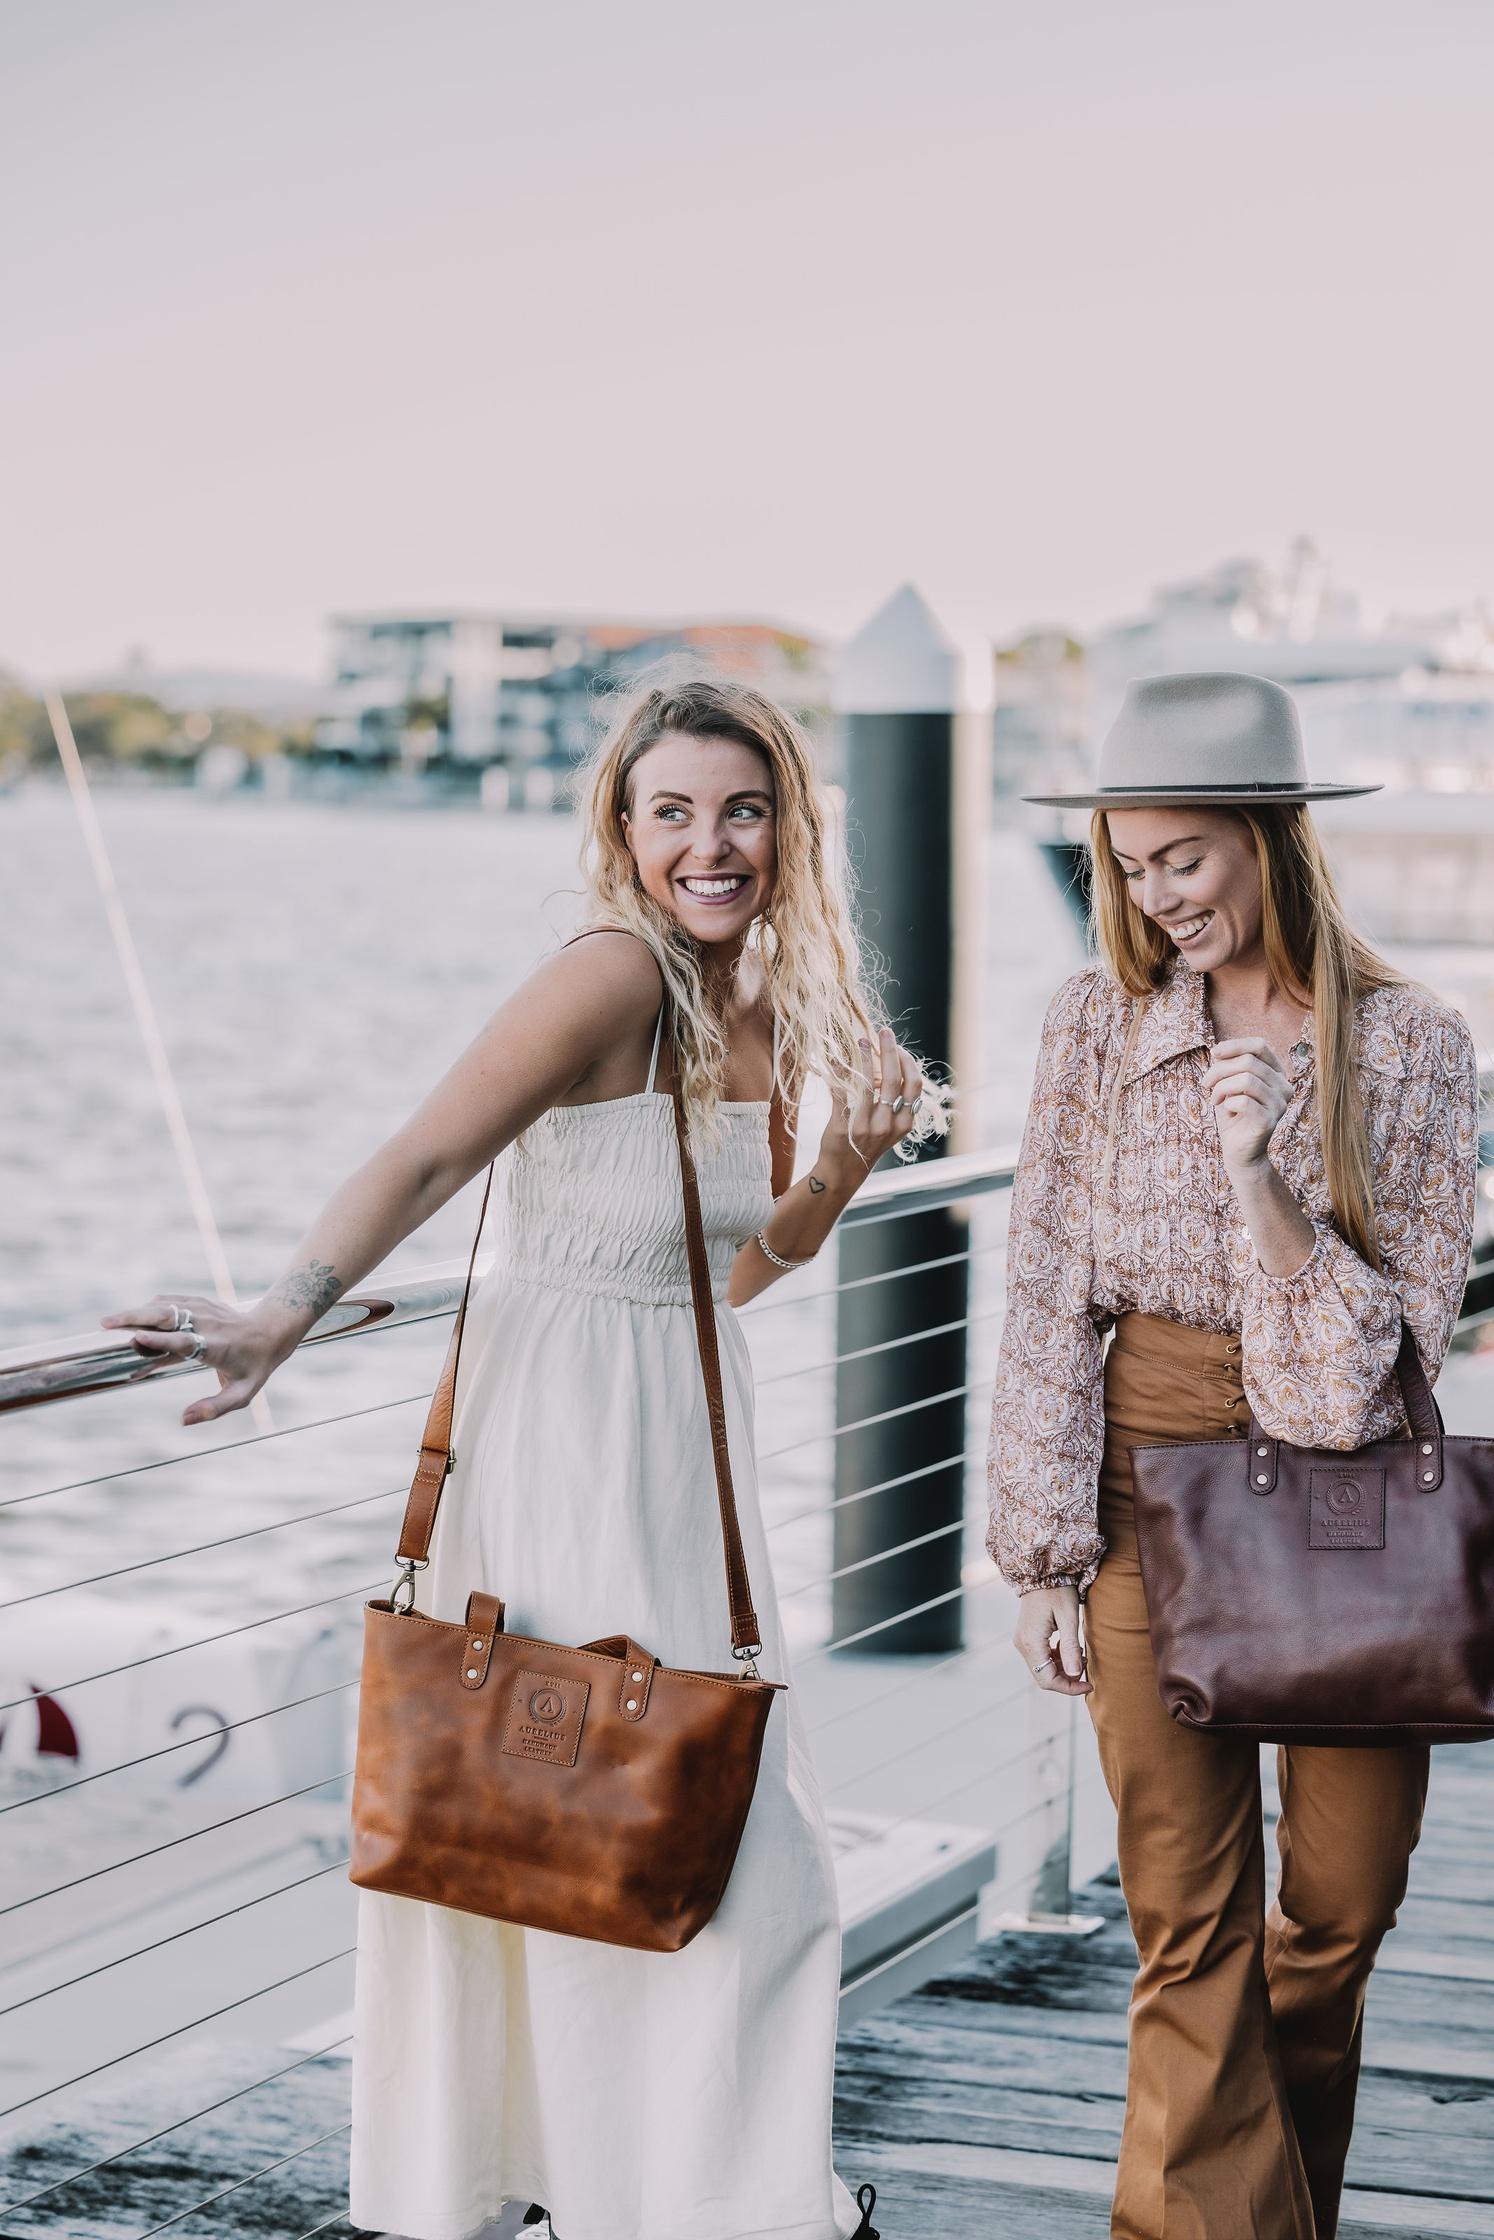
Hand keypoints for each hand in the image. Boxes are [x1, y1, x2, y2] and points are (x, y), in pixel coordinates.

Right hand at [100, 1293, 296, 1425]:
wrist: (271, 1331)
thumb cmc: (254, 1368)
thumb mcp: (242, 1395)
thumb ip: (214, 1408)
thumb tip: (183, 1420)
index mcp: (216, 1347)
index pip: (183, 1341)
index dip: (159, 1340)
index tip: (136, 1339)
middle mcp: (207, 1324)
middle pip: (167, 1316)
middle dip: (135, 1317)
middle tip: (105, 1325)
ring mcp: (203, 1309)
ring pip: (165, 1305)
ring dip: (137, 1311)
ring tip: (109, 1322)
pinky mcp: (199, 1301)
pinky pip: (170, 1301)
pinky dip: (149, 1307)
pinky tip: (132, 1318)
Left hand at [815, 1028, 923, 1187]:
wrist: (843, 1171)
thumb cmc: (868, 1143)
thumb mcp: (891, 1127)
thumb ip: (896, 1101)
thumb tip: (893, 1062)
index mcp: (904, 1123)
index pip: (914, 1085)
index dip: (908, 1061)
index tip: (897, 1045)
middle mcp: (888, 1125)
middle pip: (895, 1080)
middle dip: (890, 1051)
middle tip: (884, 1031)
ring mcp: (865, 1128)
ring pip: (869, 1084)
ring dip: (865, 1058)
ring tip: (861, 1040)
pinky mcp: (843, 1128)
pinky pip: (842, 1094)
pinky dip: (840, 1073)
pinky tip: (837, 1059)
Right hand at [1013, 1583, 1091, 1696]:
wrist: (1042, 1571)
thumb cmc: (1057, 1590)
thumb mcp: (1069, 1617)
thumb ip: (1070, 1647)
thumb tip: (1075, 1675)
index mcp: (1031, 1642)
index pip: (1047, 1680)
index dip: (1069, 1687)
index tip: (1089, 1685)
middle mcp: (1022, 1645)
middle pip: (1043, 1677)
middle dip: (1067, 1679)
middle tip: (1086, 1668)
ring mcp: (1022, 1641)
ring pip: (1042, 1668)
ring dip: (1063, 1668)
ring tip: (1080, 1654)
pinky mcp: (1026, 1636)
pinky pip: (1040, 1657)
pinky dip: (1056, 1659)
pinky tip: (1069, 1648)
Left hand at [1202, 1036, 1290, 1172]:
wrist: (1238, 1149)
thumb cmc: (1232, 1113)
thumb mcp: (1228, 1082)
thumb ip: (1228, 1064)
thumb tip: (1219, 1050)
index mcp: (1277, 1073)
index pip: (1260, 1046)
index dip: (1235, 1045)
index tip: (1214, 1053)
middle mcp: (1284, 1086)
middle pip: (1248, 1062)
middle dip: (1220, 1070)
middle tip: (1206, 1084)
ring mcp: (1280, 1104)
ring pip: (1246, 1080)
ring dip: (1221, 1087)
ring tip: (1215, 1099)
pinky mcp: (1270, 1121)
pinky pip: (1244, 1102)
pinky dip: (1228, 1102)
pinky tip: (1226, 1109)